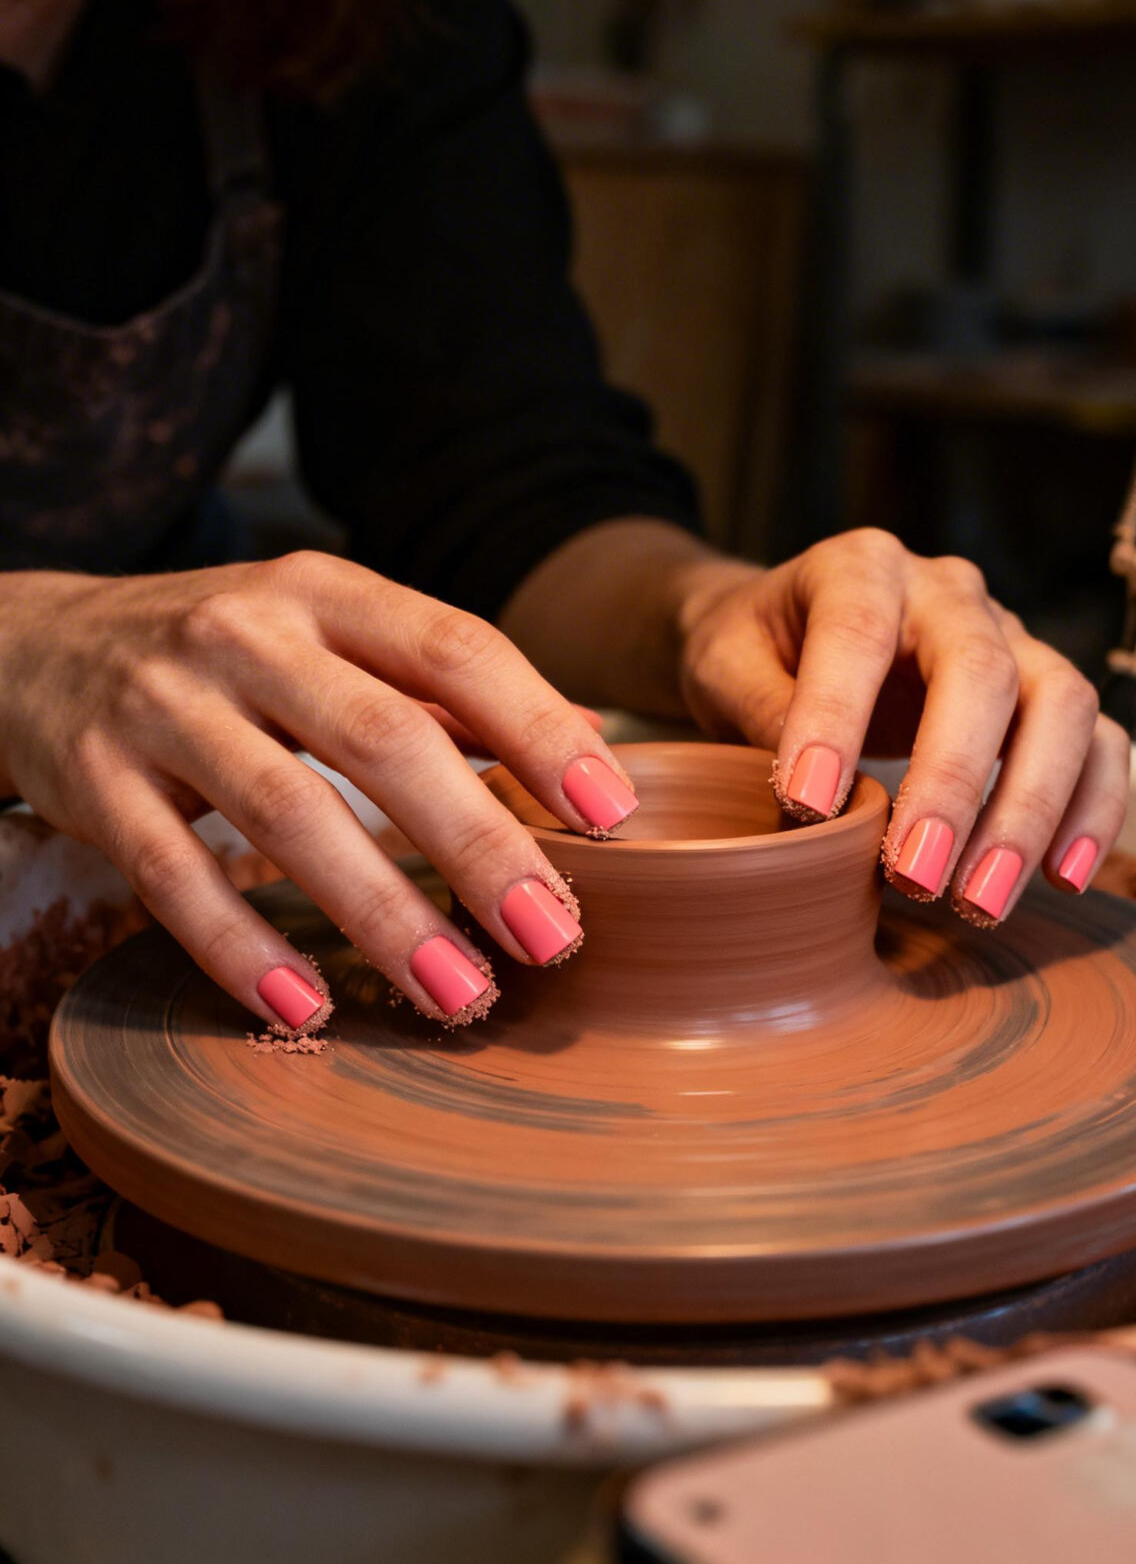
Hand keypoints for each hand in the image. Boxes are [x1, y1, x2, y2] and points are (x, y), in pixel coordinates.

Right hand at [0, 554, 640, 1030]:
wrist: (36, 644)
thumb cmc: (226, 654)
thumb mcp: (324, 633)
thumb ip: (435, 688)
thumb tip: (586, 746)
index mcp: (325, 594)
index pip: (454, 649)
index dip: (540, 728)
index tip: (613, 813)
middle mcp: (248, 636)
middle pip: (382, 737)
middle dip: (477, 840)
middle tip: (552, 934)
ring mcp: (165, 707)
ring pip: (286, 813)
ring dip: (381, 912)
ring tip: (460, 993)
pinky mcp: (95, 783)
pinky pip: (175, 875)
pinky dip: (242, 946)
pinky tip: (308, 1005)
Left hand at [674, 530, 1127, 923]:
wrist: (789, 633)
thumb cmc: (756, 650)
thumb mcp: (725, 666)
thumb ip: (759, 713)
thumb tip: (813, 797)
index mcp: (861, 566)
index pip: (857, 631)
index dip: (834, 717)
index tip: (805, 806)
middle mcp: (949, 592)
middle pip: (982, 671)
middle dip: (952, 782)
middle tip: (914, 878)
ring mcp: (1011, 637)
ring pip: (1061, 705)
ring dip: (1030, 810)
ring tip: (981, 900)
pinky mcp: (1046, 691)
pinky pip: (1101, 742)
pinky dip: (1093, 809)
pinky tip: (1061, 877)